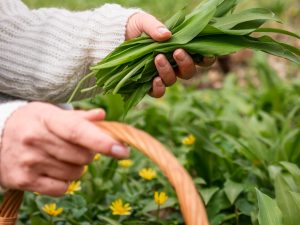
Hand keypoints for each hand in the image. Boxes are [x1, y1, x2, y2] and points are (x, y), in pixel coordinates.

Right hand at [0, 102, 128, 195]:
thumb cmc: (34, 123)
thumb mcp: (53, 114)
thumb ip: (80, 117)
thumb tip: (102, 116)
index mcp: (46, 119)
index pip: (77, 131)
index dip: (101, 141)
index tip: (122, 150)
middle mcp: (35, 140)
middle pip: (82, 156)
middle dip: (89, 154)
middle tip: (78, 147)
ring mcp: (29, 162)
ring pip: (75, 174)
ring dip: (77, 167)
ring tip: (62, 157)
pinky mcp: (24, 181)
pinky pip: (61, 189)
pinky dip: (65, 182)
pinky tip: (54, 170)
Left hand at [126, 12, 215, 96]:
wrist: (113, 37)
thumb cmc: (133, 27)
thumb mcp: (143, 21)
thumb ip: (155, 26)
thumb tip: (167, 35)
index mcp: (178, 49)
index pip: (199, 58)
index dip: (206, 58)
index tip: (205, 53)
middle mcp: (173, 65)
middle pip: (189, 72)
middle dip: (186, 63)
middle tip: (177, 51)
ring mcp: (161, 75)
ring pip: (173, 80)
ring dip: (168, 71)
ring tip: (158, 58)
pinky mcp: (147, 84)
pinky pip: (158, 92)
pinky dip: (158, 88)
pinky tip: (155, 80)